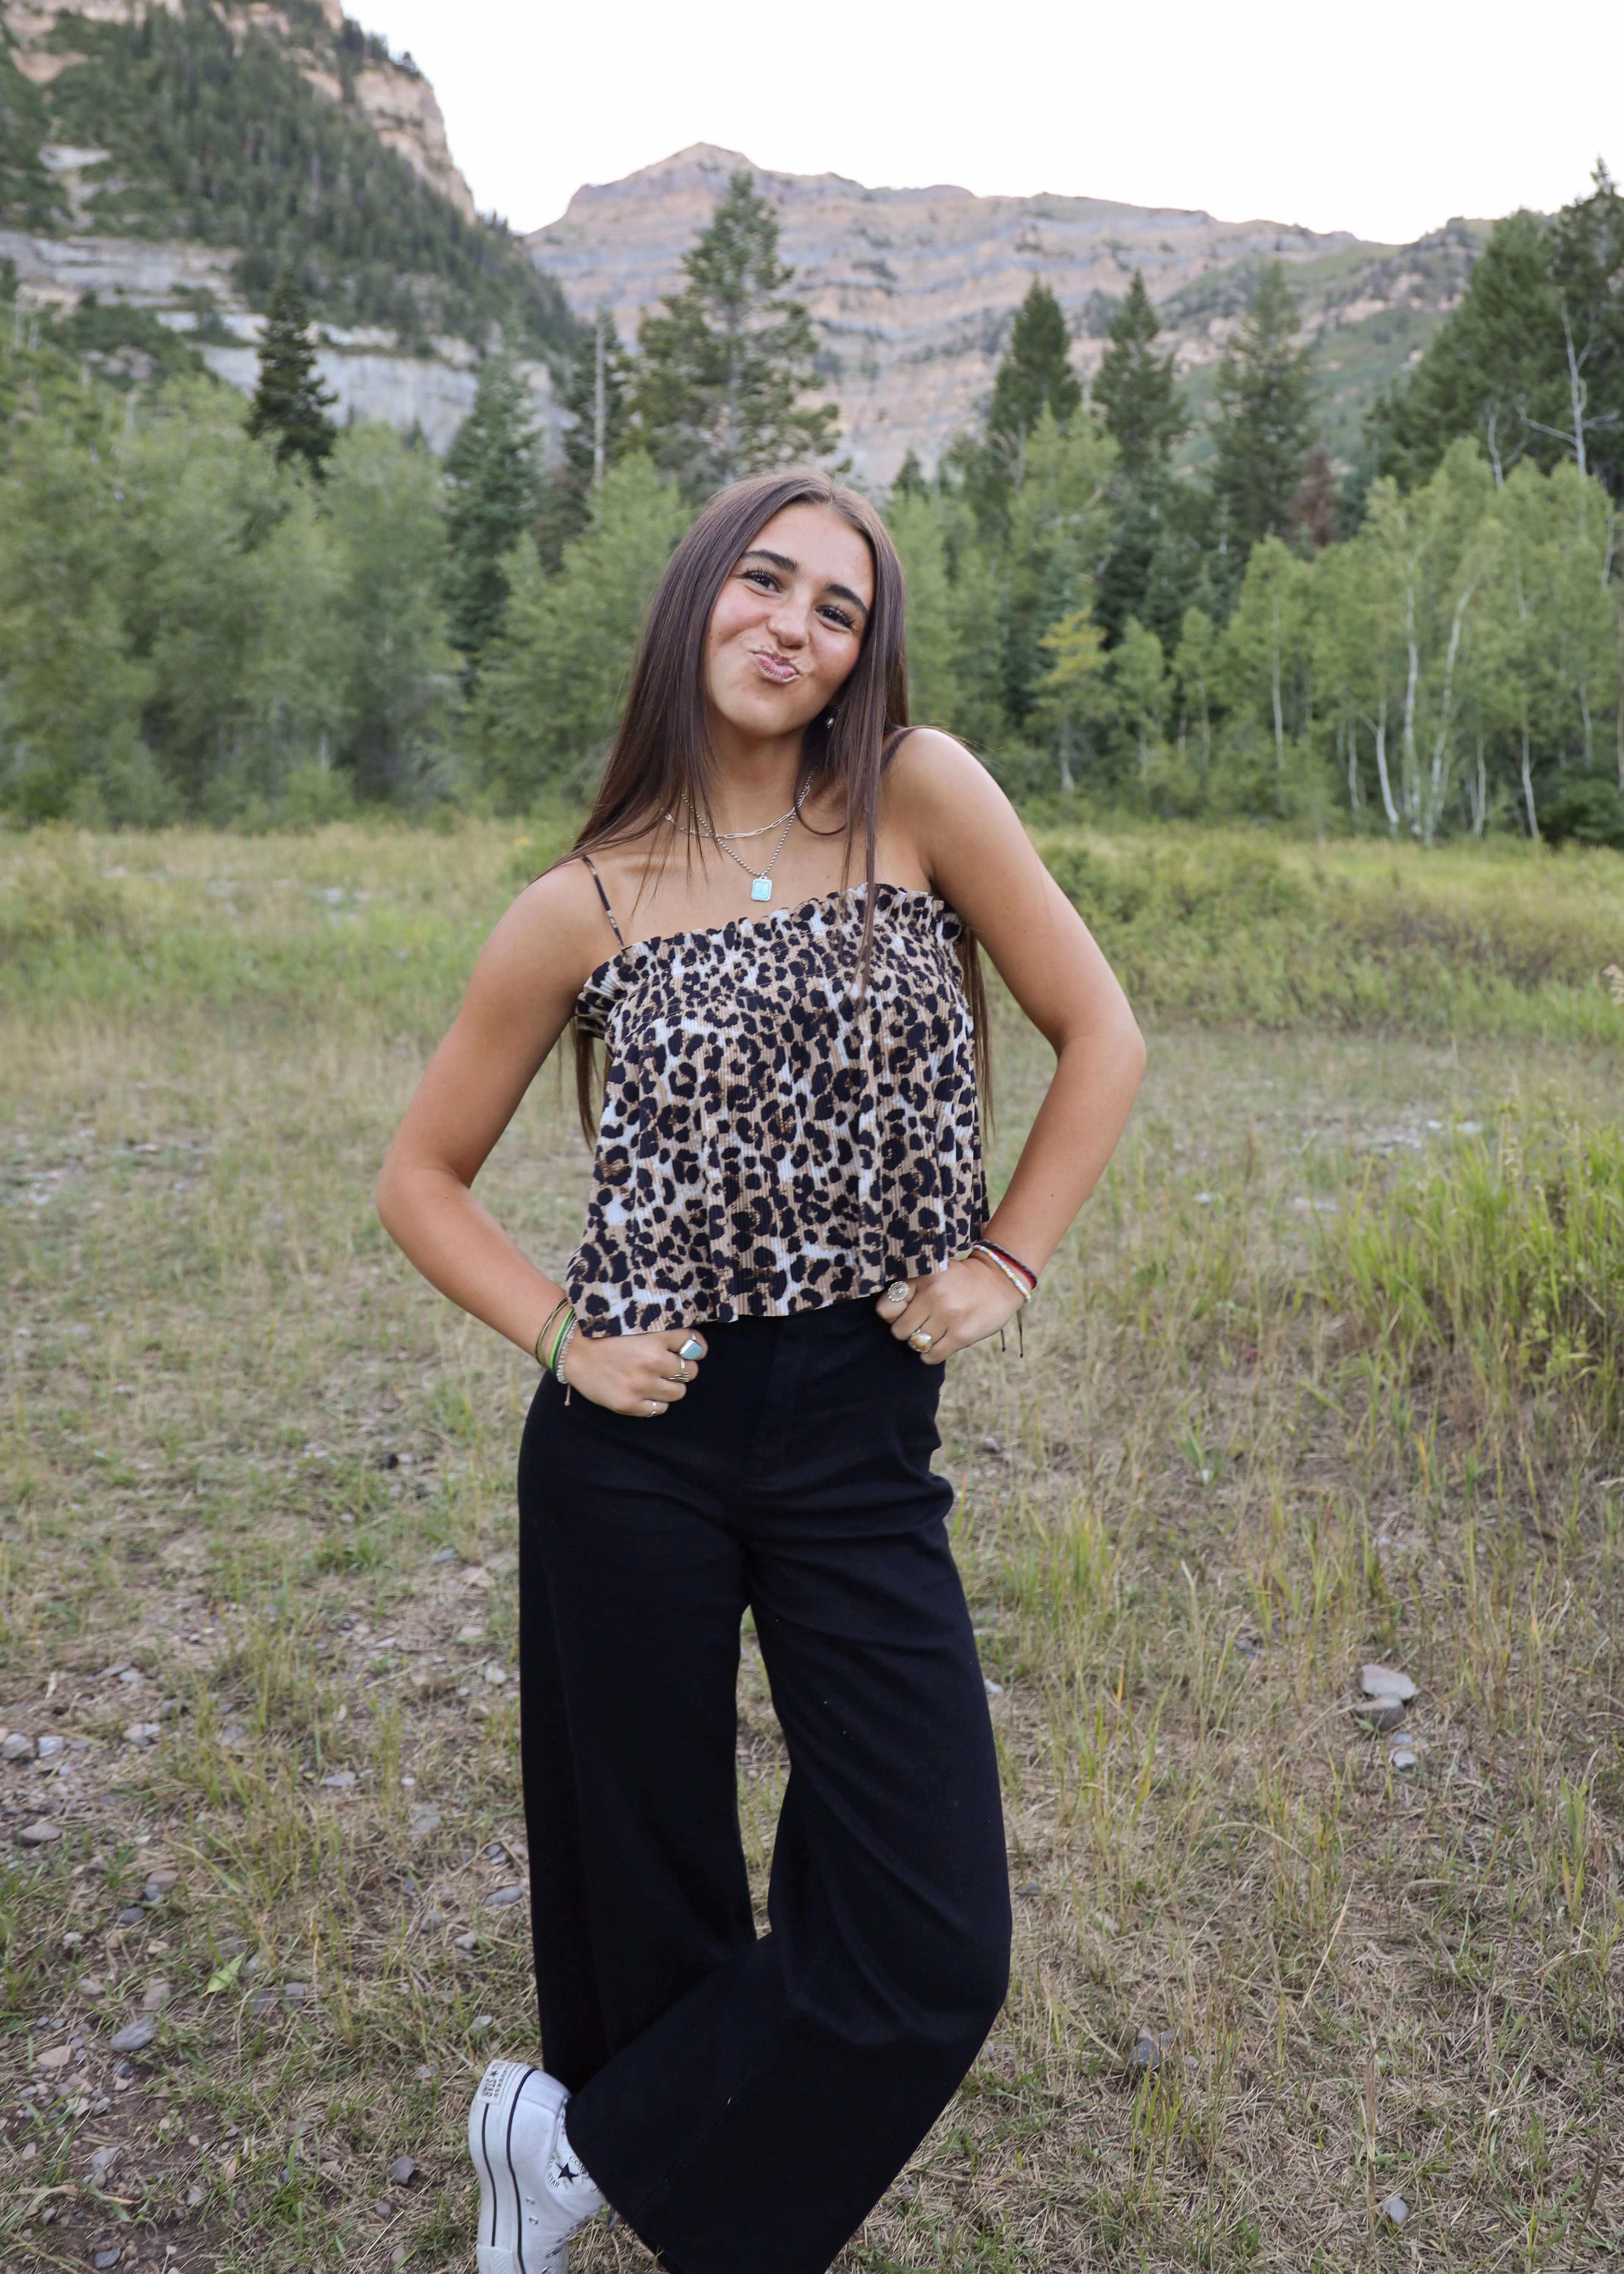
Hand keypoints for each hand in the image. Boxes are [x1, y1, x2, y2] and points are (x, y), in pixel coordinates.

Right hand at [559, 1328, 707, 1415]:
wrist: (573, 1349)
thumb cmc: (605, 1333)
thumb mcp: (637, 1324)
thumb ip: (664, 1333)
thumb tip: (694, 1348)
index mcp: (655, 1338)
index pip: (694, 1344)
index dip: (694, 1347)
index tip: (689, 1350)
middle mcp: (651, 1362)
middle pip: (690, 1371)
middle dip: (682, 1368)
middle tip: (667, 1364)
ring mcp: (640, 1385)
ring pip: (678, 1392)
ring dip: (670, 1386)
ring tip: (654, 1378)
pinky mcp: (628, 1404)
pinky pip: (659, 1408)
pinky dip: (656, 1401)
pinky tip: (644, 1391)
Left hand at [874, 1257, 1025, 1364]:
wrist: (1000, 1280)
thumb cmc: (961, 1279)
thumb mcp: (933, 1272)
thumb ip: (911, 1288)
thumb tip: (887, 1315)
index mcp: (922, 1278)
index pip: (886, 1309)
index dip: (892, 1315)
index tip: (903, 1314)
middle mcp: (932, 1296)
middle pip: (899, 1331)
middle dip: (907, 1331)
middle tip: (920, 1325)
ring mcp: (947, 1316)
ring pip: (916, 1344)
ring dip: (922, 1342)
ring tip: (934, 1333)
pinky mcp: (961, 1334)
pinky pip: (932, 1356)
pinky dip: (931, 1355)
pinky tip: (939, 1344)